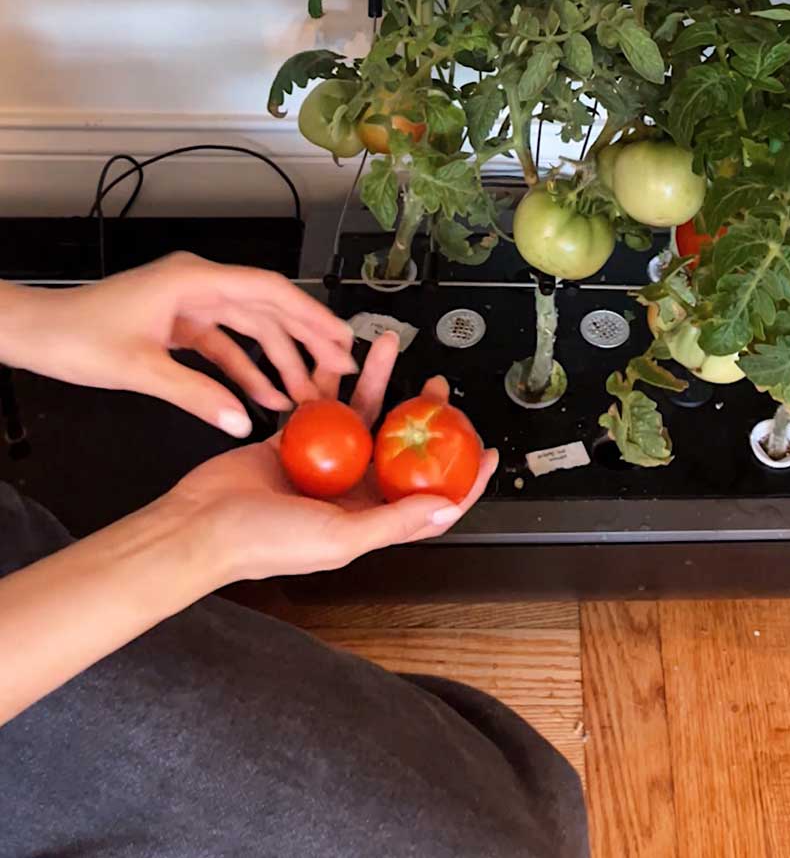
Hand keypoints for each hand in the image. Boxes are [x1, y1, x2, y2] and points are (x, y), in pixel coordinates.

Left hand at [0, 253, 357, 436]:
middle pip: (267, 307)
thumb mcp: (138, 369)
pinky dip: (245, 370)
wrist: (35, 333)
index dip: (310, 315)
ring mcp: (189, 304)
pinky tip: (264, 398)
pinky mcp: (179, 325)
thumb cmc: (75, 337)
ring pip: (250, 328)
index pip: (268, 291)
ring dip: (278, 359)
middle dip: (306, 337)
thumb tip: (243, 420)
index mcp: (192, 279)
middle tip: (341, 365)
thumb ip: (195, 395)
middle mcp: (197, 284)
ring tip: (308, 392)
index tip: (341, 339)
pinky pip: (225, 346)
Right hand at [169, 330, 498, 580]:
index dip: (463, 480)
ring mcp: (323, 463)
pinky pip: (321, 404)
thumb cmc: (264, 542)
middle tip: (437, 385)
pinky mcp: (293, 439)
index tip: (488, 452)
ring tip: (388, 347)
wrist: (199, 526)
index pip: (429, 501)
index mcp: (367, 520)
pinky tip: (343, 357)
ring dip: (378, 382)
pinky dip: (331, 380)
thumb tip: (446, 509)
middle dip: (423, 415)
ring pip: (362, 415)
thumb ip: (393, 521)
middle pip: (399, 447)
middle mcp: (351, 491)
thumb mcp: (339, 537)